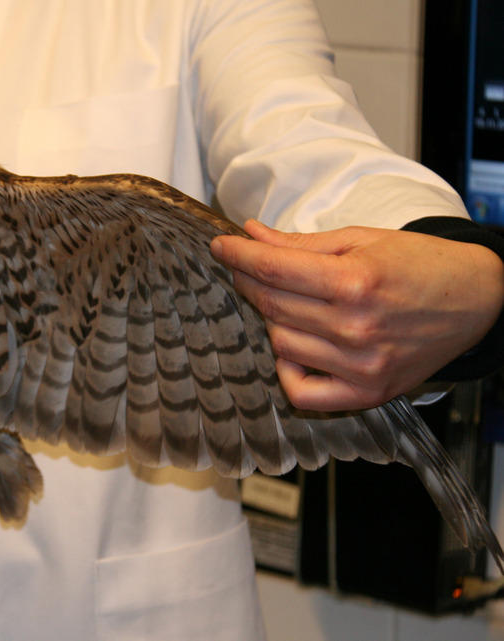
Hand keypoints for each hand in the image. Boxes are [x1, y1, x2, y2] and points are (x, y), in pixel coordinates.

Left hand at [210, 220, 503, 410]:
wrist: (478, 299)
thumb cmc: (421, 264)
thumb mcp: (361, 240)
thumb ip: (301, 243)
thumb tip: (252, 233)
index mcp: (356, 282)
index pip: (274, 270)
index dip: (239, 255)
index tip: (221, 246)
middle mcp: (356, 327)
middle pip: (272, 305)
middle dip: (250, 280)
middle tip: (248, 267)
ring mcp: (360, 365)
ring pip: (280, 343)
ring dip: (272, 320)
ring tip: (289, 302)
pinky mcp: (367, 392)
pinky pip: (302, 392)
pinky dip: (288, 370)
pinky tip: (296, 347)